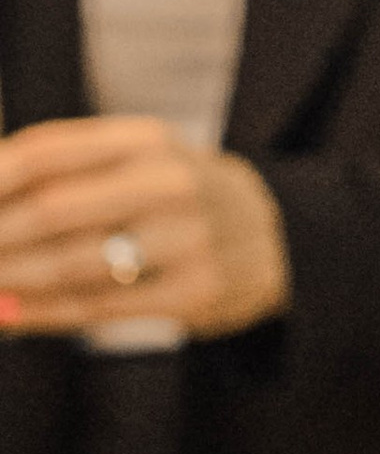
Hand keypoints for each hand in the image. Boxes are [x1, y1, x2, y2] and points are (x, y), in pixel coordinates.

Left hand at [0, 116, 288, 337]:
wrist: (278, 237)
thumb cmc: (176, 197)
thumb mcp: (134, 161)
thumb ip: (62, 172)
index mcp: (144, 140)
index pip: (45, 152)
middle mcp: (169, 183)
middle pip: (53, 209)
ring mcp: (188, 240)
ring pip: (74, 264)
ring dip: (10, 279)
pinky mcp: (197, 293)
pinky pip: (102, 307)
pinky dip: (44, 312)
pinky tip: (10, 313)